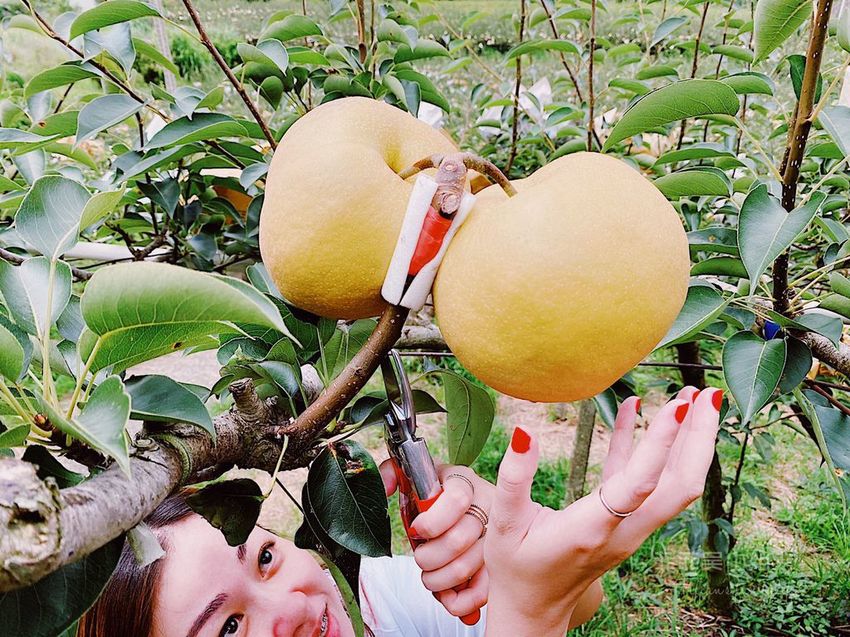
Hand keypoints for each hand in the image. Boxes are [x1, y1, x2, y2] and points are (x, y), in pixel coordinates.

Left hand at [380, 460, 493, 618]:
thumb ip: (393, 472)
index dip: (431, 522)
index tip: (416, 530)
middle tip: (420, 555)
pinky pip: (482, 591)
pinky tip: (445, 594)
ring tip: (429, 574)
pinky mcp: (498, 565)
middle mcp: (488, 507)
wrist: (463, 507)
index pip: (457, 500)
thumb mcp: (415, 475)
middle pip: (458, 540)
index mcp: (465, 482)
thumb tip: (387, 486)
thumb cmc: (434, 494)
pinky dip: (459, 601)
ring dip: (437, 579)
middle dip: (428, 556)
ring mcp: (497, 537)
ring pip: (466, 568)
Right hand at [483, 387, 721, 636]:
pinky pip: (643, 483)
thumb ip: (513, 477)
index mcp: (591, 529)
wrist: (532, 608)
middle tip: (707, 394)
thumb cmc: (514, 567)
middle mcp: (621, 531)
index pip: (639, 484)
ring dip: (687, 442)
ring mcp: (629, 529)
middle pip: (680, 486)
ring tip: (690, 397)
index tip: (680, 407)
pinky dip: (645, 446)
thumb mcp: (504, 522)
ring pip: (673, 486)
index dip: (661, 444)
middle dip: (699, 439)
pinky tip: (636, 409)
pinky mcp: (624, 524)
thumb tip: (525, 430)